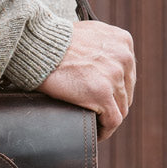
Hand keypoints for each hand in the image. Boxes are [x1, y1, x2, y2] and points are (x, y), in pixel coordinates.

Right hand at [36, 21, 135, 140]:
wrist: (39, 45)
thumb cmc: (54, 41)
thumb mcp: (88, 33)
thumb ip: (102, 45)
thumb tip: (101, 62)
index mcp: (123, 41)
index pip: (127, 74)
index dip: (117, 89)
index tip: (106, 98)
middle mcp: (123, 57)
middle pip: (125, 92)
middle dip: (113, 104)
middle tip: (98, 113)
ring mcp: (114, 76)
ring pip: (121, 108)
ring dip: (108, 118)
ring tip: (95, 124)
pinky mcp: (101, 93)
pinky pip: (112, 121)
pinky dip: (105, 131)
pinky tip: (97, 134)